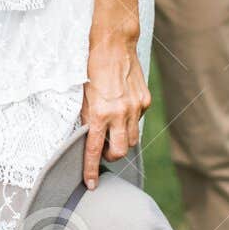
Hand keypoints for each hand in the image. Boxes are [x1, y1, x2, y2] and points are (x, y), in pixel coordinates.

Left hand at [81, 41, 151, 190]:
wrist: (114, 45)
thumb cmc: (93, 68)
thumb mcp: (83, 95)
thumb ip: (87, 118)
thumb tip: (87, 138)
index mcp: (99, 113)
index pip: (94, 150)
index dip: (91, 169)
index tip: (91, 184)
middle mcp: (119, 113)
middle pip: (121, 151)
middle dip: (112, 156)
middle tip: (104, 150)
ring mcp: (135, 108)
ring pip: (132, 139)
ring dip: (122, 140)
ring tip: (113, 129)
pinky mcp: (145, 101)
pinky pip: (138, 120)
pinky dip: (130, 121)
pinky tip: (122, 108)